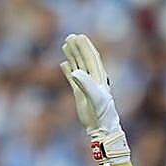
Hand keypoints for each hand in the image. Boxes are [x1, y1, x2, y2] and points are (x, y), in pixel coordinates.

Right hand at [60, 33, 128, 165]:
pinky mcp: (80, 94)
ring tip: (65, 45)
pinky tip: (64, 64)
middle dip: (78, 48)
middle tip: (70, 36)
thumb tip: (75, 71)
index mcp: (100, 78)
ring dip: (73, 56)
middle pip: (85, 60)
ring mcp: (86, 86)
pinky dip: (68, 71)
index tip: (79, 36)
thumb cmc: (102, 113)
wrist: (101, 128)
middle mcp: (93, 80)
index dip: (86, 47)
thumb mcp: (95, 98)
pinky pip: (72, 79)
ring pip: (78, 67)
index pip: (93, 58)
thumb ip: (86, 84)